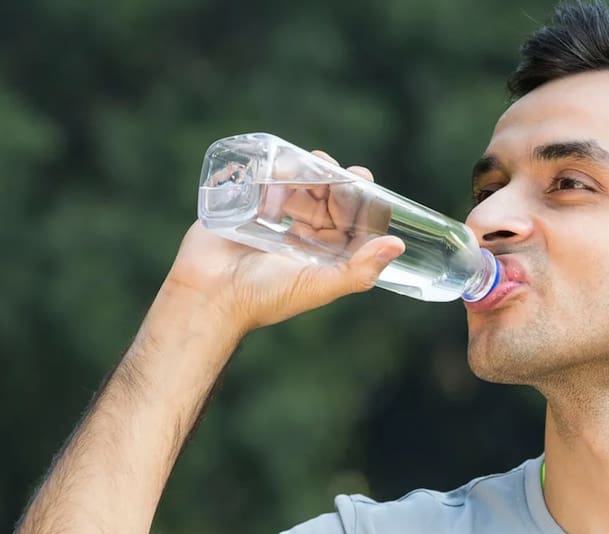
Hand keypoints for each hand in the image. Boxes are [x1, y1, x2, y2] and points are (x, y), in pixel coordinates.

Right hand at [164, 152, 404, 335]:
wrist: (210, 295)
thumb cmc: (267, 297)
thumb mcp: (319, 286)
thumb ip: (358, 270)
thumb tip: (397, 244)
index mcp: (323, 255)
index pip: (350, 220)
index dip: (359, 199)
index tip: (361, 178)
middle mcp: (301, 237)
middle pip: (325, 199)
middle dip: (332, 179)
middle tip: (329, 165)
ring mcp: (273, 222)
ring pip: (298, 188)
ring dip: (306, 172)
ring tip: (308, 161)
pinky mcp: (246, 209)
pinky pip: (265, 184)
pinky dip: (275, 173)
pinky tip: (280, 165)